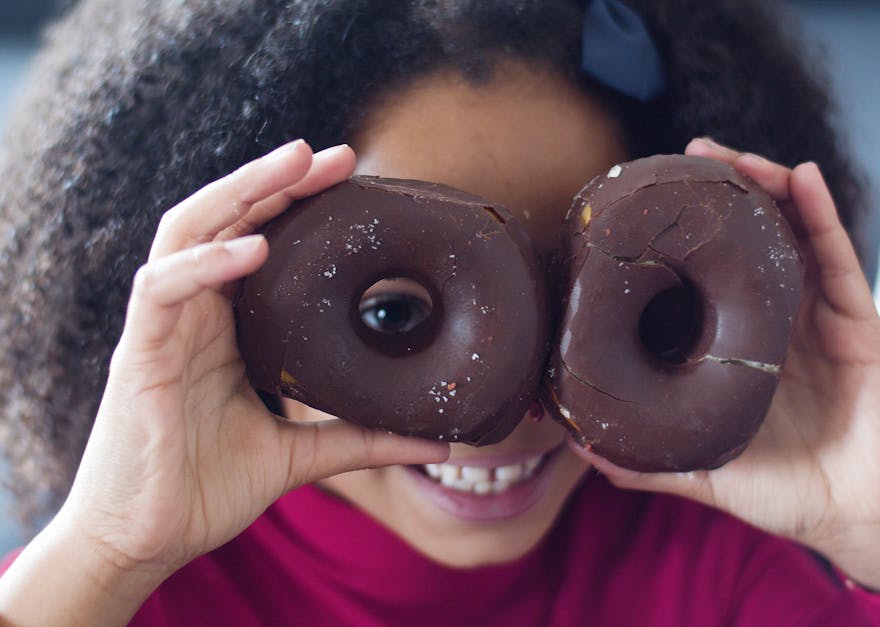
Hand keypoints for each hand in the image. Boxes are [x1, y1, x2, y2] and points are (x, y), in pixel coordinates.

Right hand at [56, 141, 448, 579]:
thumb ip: (367, 441)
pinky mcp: (138, 355)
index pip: (258, 243)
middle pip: (227, 220)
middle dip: (277, 181)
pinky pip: (161, 289)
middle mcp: (195, 315)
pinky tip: (253, 248)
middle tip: (335, 153)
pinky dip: (205, 263)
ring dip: (241, 192)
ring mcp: (163, 329)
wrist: (147, 542)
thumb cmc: (208, 490)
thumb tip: (444, 442)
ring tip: (294, 165)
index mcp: (229, 329)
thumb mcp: (304, 456)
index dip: (299, 206)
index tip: (355, 179)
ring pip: (188, 231)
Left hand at [570, 137, 879, 596]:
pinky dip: (820, 212)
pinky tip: (799, 175)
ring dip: (764, 187)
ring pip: (791, 234)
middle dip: (723, 195)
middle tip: (686, 157)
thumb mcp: (702, 471)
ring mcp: (818, 317)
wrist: (855, 520)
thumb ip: (646, 462)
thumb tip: (579, 446)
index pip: (711, 279)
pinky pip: (838, 257)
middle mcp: (778, 322)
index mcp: (740, 347)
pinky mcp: (857, 323)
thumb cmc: (783, 492)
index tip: (648, 208)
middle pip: (751, 242)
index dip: (685, 242)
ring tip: (729, 156)